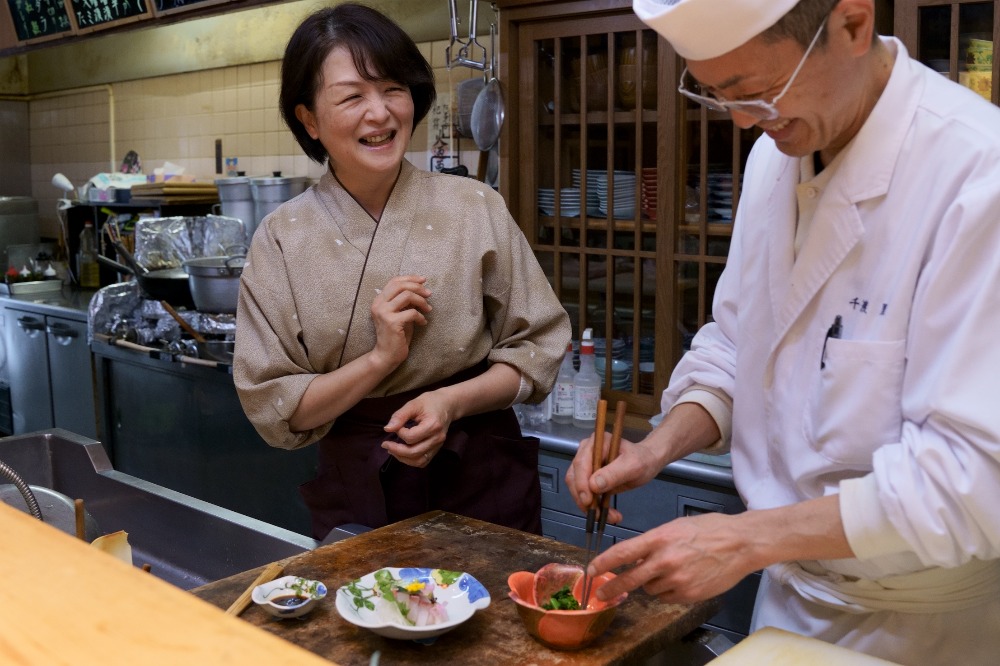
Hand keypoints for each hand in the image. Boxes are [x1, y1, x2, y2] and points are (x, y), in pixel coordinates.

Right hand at [369, 275, 431, 370]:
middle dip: (418, 287)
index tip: (423, 280)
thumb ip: (404, 302)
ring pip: (407, 296)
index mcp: (379, 300)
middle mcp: (379, 304)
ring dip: (422, 301)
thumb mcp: (399, 314)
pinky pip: (412, 312)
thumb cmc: (395, 335)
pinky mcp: (392, 322)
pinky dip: (421, 317)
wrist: (386, 355)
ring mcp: (384, 313)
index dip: (410, 278)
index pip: (394, 281)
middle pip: (401, 286)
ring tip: (428, 309)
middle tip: (429, 294)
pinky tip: (423, 323)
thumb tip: (420, 289)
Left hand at [381, 390, 452, 467]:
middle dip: (396, 450)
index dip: (399, 433)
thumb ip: (400, 416)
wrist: (448, 405)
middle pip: (414, 452)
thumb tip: (387, 429)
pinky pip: (423, 461)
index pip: (411, 437)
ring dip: (402, 458)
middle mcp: (437, 438)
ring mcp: (438, 446)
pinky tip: (402, 453)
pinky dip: (411, 461)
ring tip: (392, 450)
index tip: (397, 425)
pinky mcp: (437, 450)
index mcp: (433, 425)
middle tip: (385, 444)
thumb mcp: (414, 404)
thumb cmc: (430, 402)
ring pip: (419, 461)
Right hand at [565, 433, 663, 523]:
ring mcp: (587, 466)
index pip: (581, 463)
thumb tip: (593, 485)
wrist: (648, 462)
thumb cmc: (642, 459)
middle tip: (597, 515)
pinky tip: (608, 514)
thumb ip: (614, 474)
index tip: (588, 500)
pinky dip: (594, 507)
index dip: (581, 483)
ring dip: (589, 507)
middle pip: (574, 477)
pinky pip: (586, 495)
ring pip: (577, 489)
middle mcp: (587, 452)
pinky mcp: (589, 479)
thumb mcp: (633, 465)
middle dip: (584, 499)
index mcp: (596, 443)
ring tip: (610, 517)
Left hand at [588, 511, 755, 604]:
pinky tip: (683, 578)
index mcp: (659, 539)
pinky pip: (667, 597)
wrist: (740, 543)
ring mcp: (677, 579)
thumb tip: (635, 556)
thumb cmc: (710, 530)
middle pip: (629, 579)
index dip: (603, 563)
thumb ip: (653, 542)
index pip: (622, 553)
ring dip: (652, 583)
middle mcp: (665, 561)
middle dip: (612, 587)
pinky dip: (669, 591)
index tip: (591, 570)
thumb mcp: (675, 527)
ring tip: (671, 569)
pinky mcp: (689, 594)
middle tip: (601, 593)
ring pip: (650, 589)